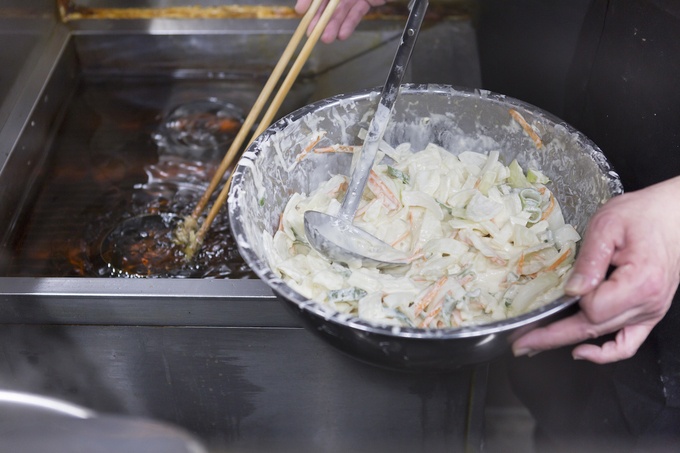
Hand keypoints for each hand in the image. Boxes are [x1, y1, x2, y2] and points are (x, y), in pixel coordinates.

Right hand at [295, 0, 385, 43]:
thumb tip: (306, 7)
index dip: (308, 0)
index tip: (300, 11)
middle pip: (327, 2)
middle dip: (319, 18)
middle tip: (312, 33)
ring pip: (341, 10)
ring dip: (333, 25)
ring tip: (326, 39)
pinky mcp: (367, 0)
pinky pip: (357, 12)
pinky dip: (349, 23)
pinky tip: (342, 34)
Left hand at [513, 176, 679, 362]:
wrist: (672, 216)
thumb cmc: (640, 215)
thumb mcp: (607, 226)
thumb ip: (589, 260)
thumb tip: (571, 291)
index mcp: (639, 282)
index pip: (594, 308)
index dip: (574, 300)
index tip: (562, 286)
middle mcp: (647, 304)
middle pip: (592, 328)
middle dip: (551, 337)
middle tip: (520, 343)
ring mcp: (649, 312)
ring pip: (603, 337)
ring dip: (566, 342)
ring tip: (534, 344)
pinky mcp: (648, 314)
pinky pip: (628, 344)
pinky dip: (605, 354)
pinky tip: (581, 351)